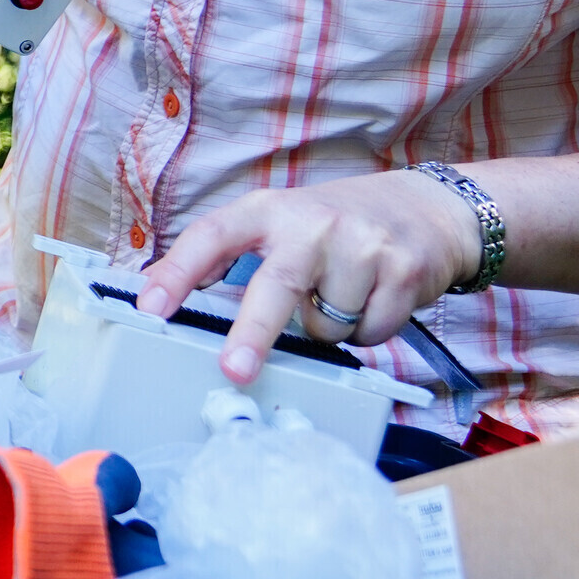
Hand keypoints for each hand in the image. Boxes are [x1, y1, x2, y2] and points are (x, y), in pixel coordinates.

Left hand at [135, 169, 486, 383]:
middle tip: (234, 369)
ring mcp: (360, 246)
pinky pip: (369, 333)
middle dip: (252, 332)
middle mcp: (312, 223)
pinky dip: (367, 330)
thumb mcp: (285, 224)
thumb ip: (241, 256)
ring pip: (324, 326)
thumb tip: (184, 302)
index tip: (150, 306)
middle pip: (275, 285)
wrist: (428, 210)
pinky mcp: (402, 272)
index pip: (211, 236)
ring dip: (327, 329)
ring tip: (342, 295)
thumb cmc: (339, 224)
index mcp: (269, 210)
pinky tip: (374, 299)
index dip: (177, 271)